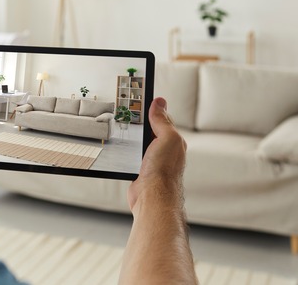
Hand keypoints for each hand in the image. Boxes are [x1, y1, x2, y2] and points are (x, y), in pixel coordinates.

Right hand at [127, 97, 186, 212]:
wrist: (152, 198)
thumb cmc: (164, 172)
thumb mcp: (167, 138)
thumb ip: (162, 121)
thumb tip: (159, 102)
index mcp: (173, 141)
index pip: (162, 119)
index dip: (152, 109)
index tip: (140, 99)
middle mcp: (165, 151)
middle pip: (150, 130)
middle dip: (141, 122)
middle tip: (129, 111)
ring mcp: (152, 161)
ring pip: (141, 142)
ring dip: (133, 137)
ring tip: (124, 126)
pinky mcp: (141, 170)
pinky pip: (133, 155)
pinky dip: (127, 150)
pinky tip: (123, 148)